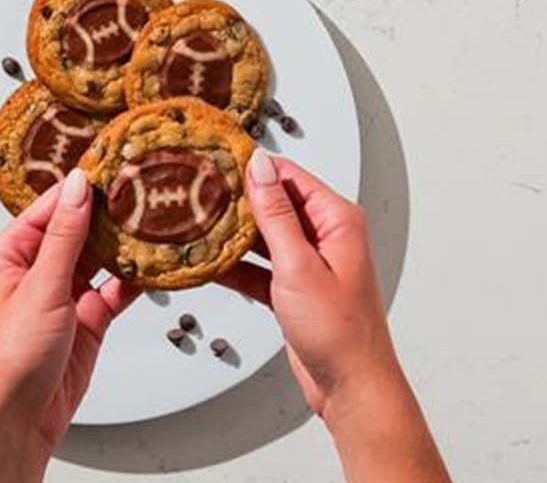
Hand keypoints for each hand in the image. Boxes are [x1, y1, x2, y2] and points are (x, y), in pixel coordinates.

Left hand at [0, 169, 140, 482]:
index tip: (114, 162)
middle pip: (81, 227)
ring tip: (157, 215)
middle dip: (110, 211)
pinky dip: (136, 277)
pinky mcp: (89, 317)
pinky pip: (117, 287)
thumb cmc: (9, 357)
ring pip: (102, 255)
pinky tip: (156, 261)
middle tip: (145, 184)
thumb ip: (65, 236)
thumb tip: (78, 186)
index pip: (52, 205)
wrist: (19, 417)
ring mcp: (65, 292)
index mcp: (12, 252)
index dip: (83, 185)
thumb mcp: (40, 287)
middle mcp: (38, 268)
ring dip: (126, 242)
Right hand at [220, 149, 395, 417]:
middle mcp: (325, 236)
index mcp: (336, 220)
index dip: (252, 167)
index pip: (288, 176)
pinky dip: (236, 266)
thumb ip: (276, 214)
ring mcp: (308, 262)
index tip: (217, 159)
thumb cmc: (341, 332)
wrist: (351, 385)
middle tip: (196, 192)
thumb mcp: (299, 265)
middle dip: (237, 200)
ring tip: (195, 225)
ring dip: (232, 234)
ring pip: (262, 235)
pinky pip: (258, 266)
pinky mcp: (293, 287)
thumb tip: (260, 168)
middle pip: (273, 203)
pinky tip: (208, 263)